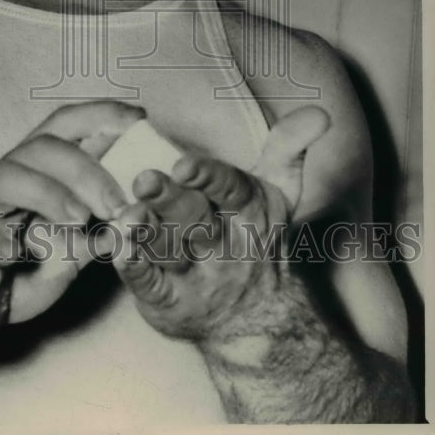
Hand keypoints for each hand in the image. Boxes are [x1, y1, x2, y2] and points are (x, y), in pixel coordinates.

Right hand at [0, 100, 143, 352]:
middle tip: (116, 205)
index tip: (139, 119)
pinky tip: (16, 254)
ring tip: (78, 221)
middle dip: (85, 169)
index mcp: (38, 170)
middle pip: (41, 146)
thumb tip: (139, 215)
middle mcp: (7, 177)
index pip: (66, 125)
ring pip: (3, 175)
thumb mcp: (77, 248)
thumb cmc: (25, 268)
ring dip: (46, 193)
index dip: (101, 114)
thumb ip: (103, 229)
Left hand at [105, 105, 329, 339]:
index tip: (183, 163)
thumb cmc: (255, 236)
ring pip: (170, 252)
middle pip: (195, 220)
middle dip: (170, 200)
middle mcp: (225, 246)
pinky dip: (134, 268)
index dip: (208, 176)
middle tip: (143, 179)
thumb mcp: (280, 193)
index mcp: (249, 212)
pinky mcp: (169, 302)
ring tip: (125, 215)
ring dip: (146, 235)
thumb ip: (288, 148)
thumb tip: (319, 113)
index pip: (230, 190)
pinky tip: (115, 248)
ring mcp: (197, 277)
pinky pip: (150, 285)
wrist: (257, 321)